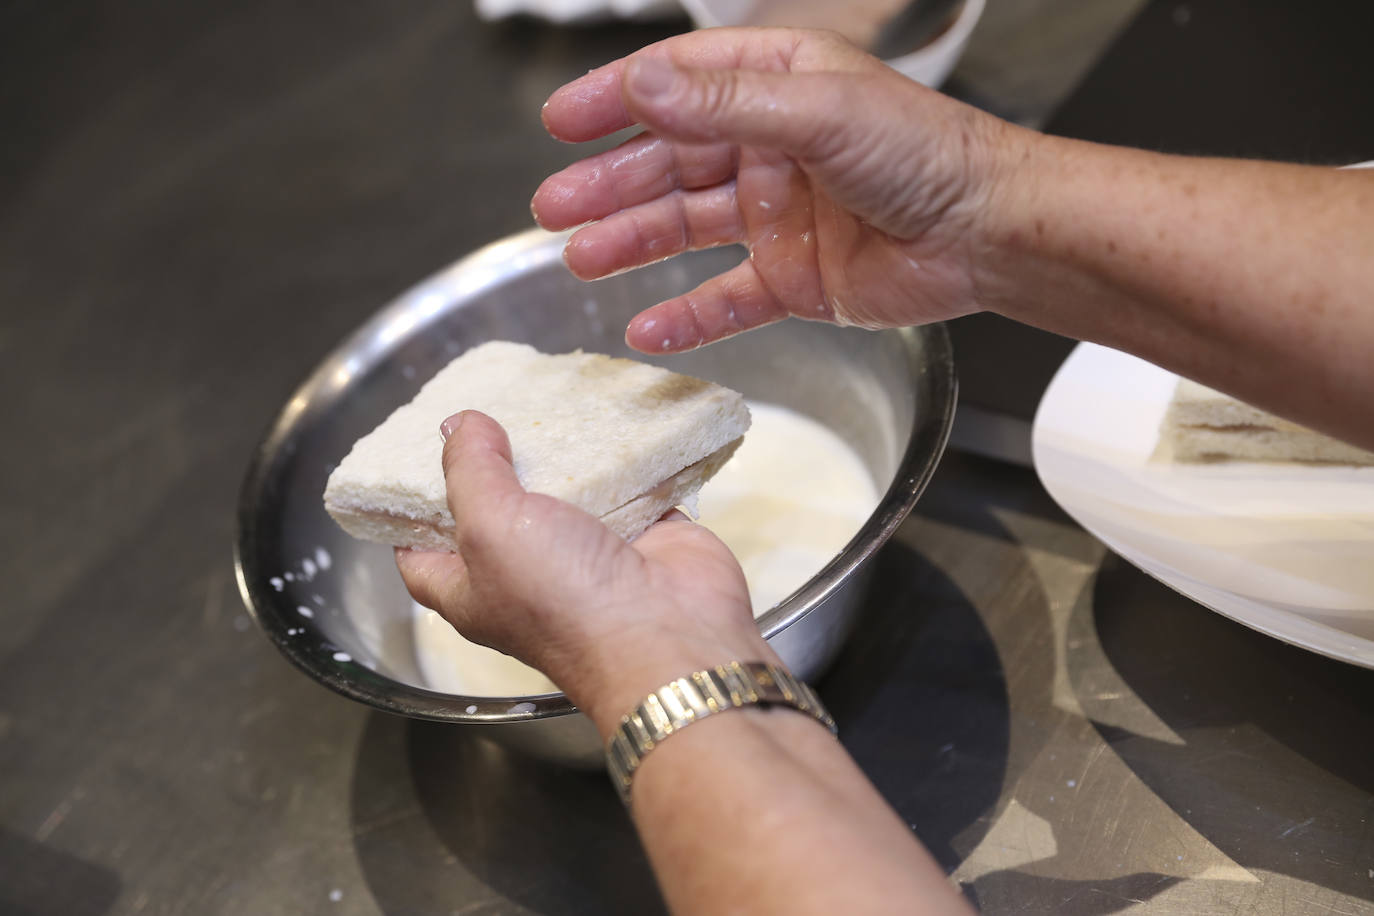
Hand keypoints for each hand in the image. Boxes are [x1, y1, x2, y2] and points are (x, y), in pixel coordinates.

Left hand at [394, 410, 776, 734]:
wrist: (666, 634)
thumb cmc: (561, 597)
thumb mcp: (489, 527)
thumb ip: (469, 471)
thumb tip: (458, 425)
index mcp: (472, 589)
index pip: (421, 552)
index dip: (406, 513)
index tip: (405, 463)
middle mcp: (524, 574)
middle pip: (494, 511)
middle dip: (490, 464)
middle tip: (482, 411)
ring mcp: (585, 552)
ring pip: (562, 490)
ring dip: (556, 451)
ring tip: (537, 396)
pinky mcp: (640, 531)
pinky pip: (624, 481)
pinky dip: (617, 451)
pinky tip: (602, 411)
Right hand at [532, 28, 1023, 352]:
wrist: (988, 235)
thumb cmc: (927, 154)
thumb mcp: (820, 111)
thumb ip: (726, 103)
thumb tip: (644, 85)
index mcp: (778, 86)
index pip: (679, 84)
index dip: (617, 99)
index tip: (562, 120)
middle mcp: (772, 147)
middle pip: (670, 163)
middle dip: (609, 184)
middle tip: (553, 206)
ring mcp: (780, 215)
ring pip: (687, 229)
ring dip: (632, 243)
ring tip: (580, 258)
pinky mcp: (795, 277)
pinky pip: (728, 299)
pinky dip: (688, 317)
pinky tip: (647, 328)